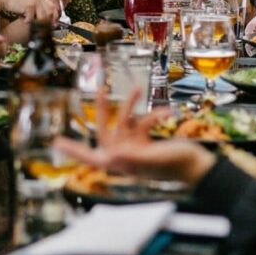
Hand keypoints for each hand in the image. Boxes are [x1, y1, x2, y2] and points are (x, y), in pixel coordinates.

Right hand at [0, 0, 58, 22]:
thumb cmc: (16, 3)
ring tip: (26, 18)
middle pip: (49, 14)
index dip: (53, 17)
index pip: (53, 8)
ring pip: (42, 18)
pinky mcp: (29, 6)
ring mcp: (34, 1)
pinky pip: (31, 19)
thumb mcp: (29, 4)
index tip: (51, 24)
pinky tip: (21, 17)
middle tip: (35, 23)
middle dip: (44, 21)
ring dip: (34, 21)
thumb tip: (48, 22)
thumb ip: (38, 10)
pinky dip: (25, 21)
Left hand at [54, 89, 217, 183]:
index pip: (91, 157)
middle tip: (100, 90)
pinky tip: (166, 113)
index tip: (57, 141)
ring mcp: (135, 148)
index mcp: (121, 163)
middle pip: (106, 131)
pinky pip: (143, 124)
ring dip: (132, 105)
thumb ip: (132, 158)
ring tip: (137, 88)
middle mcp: (125, 156)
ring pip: (126, 122)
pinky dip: (153, 116)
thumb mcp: (153, 159)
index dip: (73, 150)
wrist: (198, 167)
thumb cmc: (177, 166)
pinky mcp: (147, 142)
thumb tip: (110, 157)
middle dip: (104, 110)